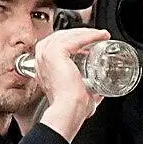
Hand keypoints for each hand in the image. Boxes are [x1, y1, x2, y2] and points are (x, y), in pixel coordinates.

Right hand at [28, 26, 105, 140]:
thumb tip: (100, 92)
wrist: (69, 111)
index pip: (56, 45)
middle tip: (97, 36)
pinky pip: (74, 38)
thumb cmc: (72, 108)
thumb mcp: (79, 93)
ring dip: (86, 32)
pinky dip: (89, 35)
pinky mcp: (55, 53)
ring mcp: (46, 55)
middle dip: (81, 34)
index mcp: (44, 68)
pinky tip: (100, 36)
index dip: (74, 40)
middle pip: (61, 36)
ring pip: (67, 35)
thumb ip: (87, 90)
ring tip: (101, 35)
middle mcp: (41, 59)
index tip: (90, 42)